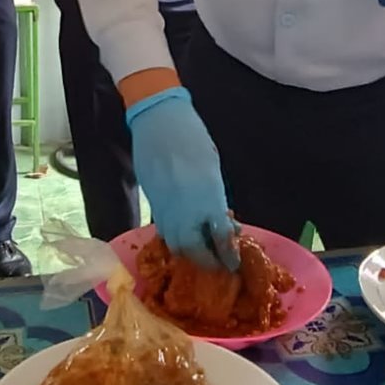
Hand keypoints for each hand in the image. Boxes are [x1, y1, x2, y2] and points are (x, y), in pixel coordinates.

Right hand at [126, 86, 238, 269]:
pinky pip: (163, 229)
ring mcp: (165, 207)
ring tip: (200, 252)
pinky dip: (174, 237)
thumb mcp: (212, 168)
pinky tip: (183, 234)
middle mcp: (185, 208)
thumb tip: (218, 219)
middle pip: (192, 249)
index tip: (233, 263)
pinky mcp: (151, 202)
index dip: (227, 254)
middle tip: (216, 263)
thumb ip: (215, 197)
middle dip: (205, 261)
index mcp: (208, 197)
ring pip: (174, 242)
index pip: (219, 237)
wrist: (158, 120)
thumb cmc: (192, 137)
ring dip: (188, 251)